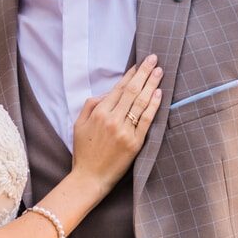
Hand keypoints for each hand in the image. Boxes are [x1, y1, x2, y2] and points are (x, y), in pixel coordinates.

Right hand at [71, 55, 162, 192]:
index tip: (139, 64)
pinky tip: (159, 93)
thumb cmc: (84, 152)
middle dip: (144, 73)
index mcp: (98, 113)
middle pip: (131, 91)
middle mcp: (112, 119)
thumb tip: (107, 92)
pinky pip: (147, 120)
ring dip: (151, 84)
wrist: (89, 178)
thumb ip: (90, 105)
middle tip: (153, 59)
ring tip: (159, 71)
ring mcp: (124, 131)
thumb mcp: (78, 125)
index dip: (130, 74)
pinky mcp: (134, 143)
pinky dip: (153, 105)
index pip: (118, 88)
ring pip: (140, 102)